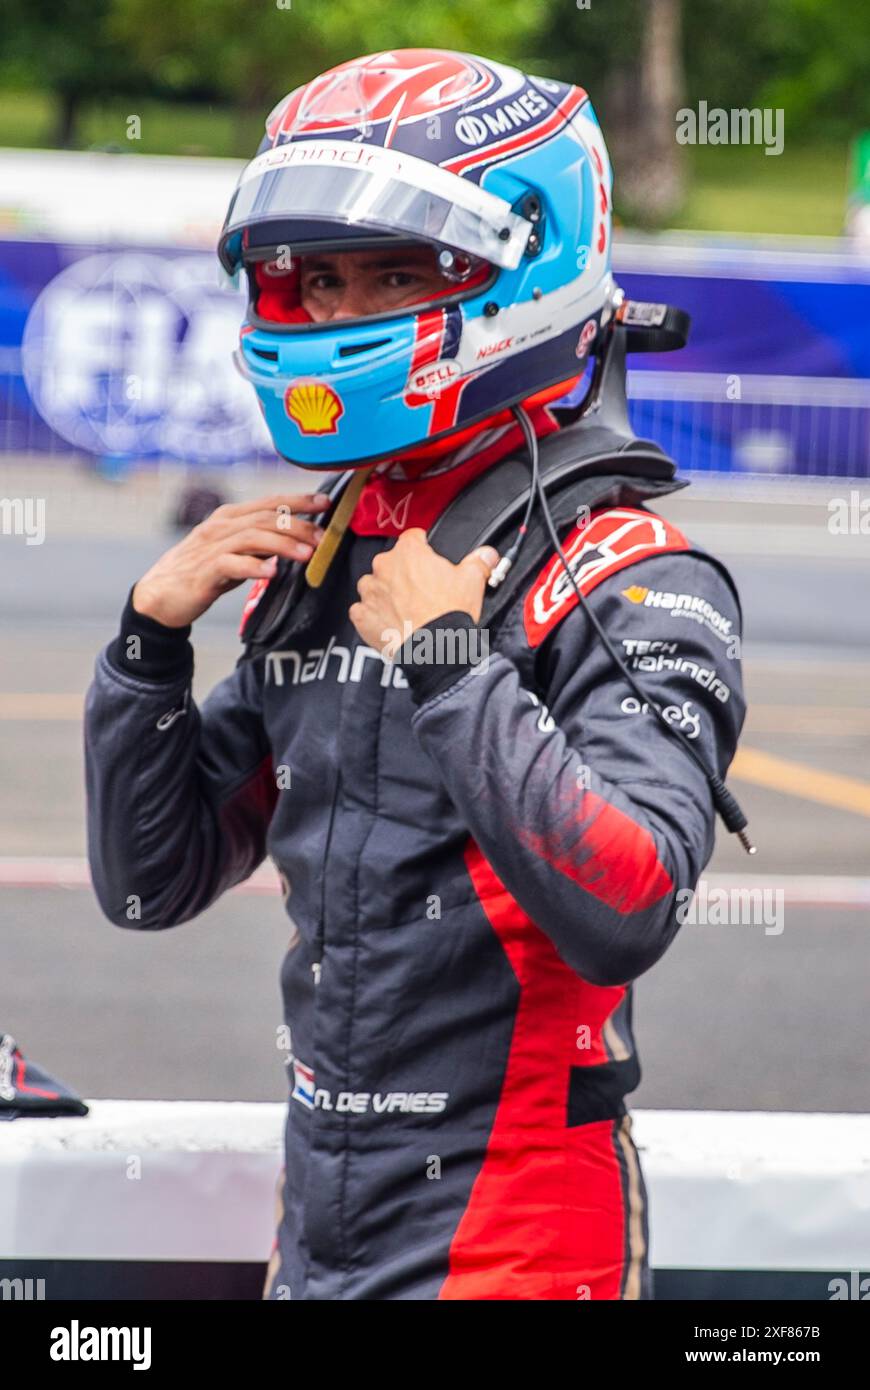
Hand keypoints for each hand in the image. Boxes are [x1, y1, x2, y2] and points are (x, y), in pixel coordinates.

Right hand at [132, 492, 330, 627]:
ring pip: (253, 537)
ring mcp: (211, 547)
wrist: (160, 596)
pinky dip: (254, 567)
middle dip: (298, 525)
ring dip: (283, 544)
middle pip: (266, 518)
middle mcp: (221, 526)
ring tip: (307, 554)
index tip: (325, 501)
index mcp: (229, 516)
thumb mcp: (234, 552)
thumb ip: (259, 544)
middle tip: (323, 538)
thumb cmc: (201, 572)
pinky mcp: (204, 571)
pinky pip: (232, 564)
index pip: (269, 502)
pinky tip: (272, 572)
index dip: (298, 500)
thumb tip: (294, 541)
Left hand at [349, 528, 498, 656]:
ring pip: (374, 585)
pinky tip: (389, 623)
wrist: (434, 649)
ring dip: (384, 593)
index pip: (413, 538)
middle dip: (404, 573)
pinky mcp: (362, 616)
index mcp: (409, 552)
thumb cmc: (449, 613)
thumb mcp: (473, 581)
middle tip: (421, 591)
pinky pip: (362, 611)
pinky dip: (372, 615)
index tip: (428, 559)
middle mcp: (384, 567)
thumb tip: (487, 555)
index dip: (423, 548)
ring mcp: (370, 592)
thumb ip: (479, 561)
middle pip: (391, 562)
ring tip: (403, 608)